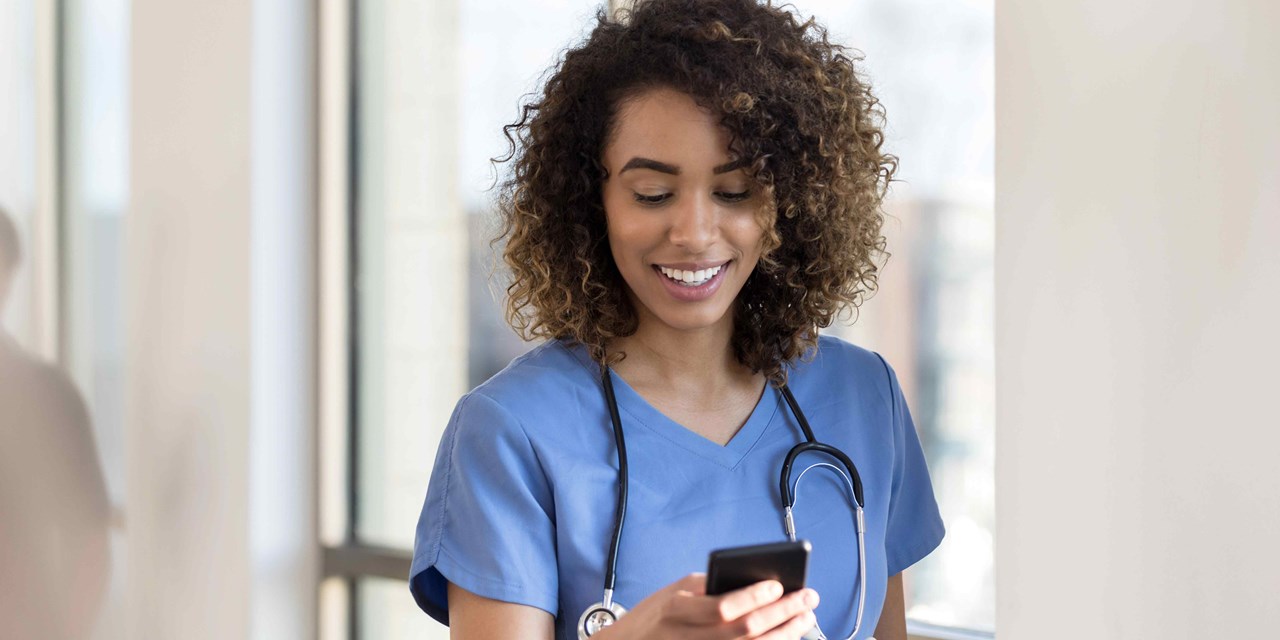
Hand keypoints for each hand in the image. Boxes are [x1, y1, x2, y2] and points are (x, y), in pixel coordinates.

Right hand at [594, 573, 818, 639]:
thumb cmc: (654, 616)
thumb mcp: (674, 591)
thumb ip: (708, 587)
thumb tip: (753, 581)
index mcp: (677, 611)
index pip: (723, 607)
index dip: (753, 597)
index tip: (778, 585)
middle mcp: (689, 639)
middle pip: (746, 631)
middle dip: (782, 613)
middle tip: (807, 598)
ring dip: (785, 634)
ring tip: (805, 618)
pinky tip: (786, 637)